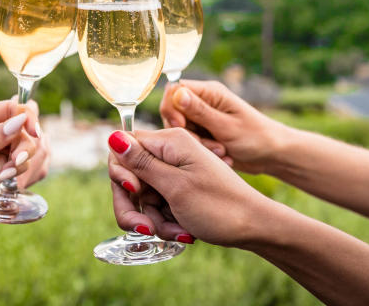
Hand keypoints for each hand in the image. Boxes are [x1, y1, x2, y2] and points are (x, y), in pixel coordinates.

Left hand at [0, 98, 40, 229]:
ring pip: (14, 153)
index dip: (27, 119)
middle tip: (11, 167)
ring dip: (10, 168)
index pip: (10, 109)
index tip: (35, 136)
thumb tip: (21, 120)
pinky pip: (4, 170)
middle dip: (20, 150)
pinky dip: (0, 178)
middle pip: (18, 133)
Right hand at [107, 128, 274, 247]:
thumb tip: (113, 136)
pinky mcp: (181, 189)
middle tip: (147, 229)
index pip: (124, 148)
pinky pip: (159, 206)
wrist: (255, 227)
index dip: (121, 174)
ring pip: (143, 197)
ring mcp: (176, 171)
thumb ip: (141, 163)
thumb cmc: (219, 205)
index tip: (135, 194)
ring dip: (153, 219)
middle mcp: (172, 152)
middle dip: (134, 207)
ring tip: (177, 232)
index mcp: (171, 141)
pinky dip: (166, 221)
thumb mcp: (176, 186)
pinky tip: (183, 232)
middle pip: (129, 176)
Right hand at [160, 80, 290, 174]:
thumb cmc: (256, 137)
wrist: (273, 154)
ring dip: (195, 144)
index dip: (171, 108)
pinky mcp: (204, 133)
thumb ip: (200, 111)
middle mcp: (203, 102)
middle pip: (173, 112)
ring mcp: (202, 118)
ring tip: (220, 151)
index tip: (181, 126)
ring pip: (180, 130)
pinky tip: (221, 156)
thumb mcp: (226, 126)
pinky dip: (201, 151)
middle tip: (207, 145)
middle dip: (185, 132)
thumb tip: (177, 93)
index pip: (174, 90)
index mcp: (209, 92)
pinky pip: (190, 142)